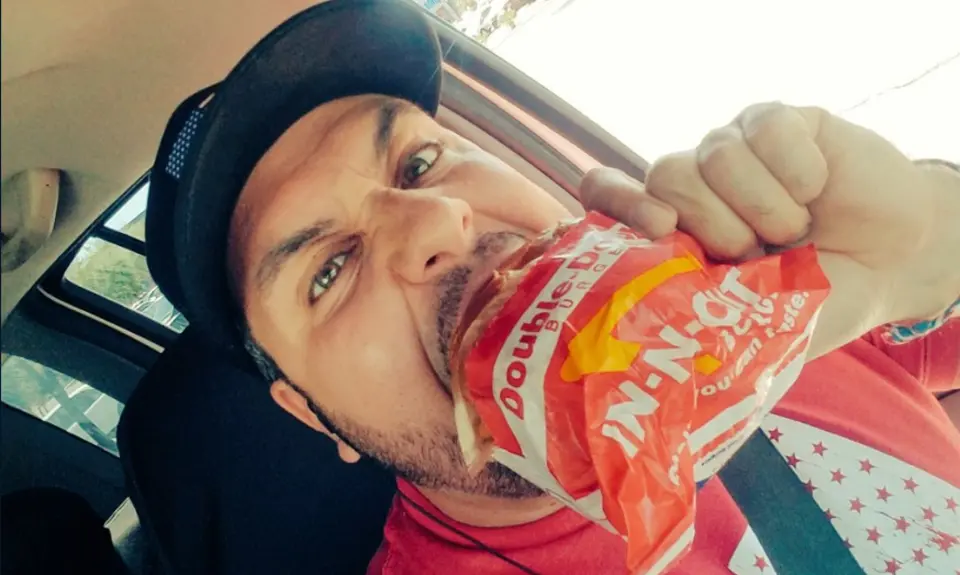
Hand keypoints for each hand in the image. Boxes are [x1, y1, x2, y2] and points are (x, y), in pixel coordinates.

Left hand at [581, 103, 959, 357]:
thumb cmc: (813, 300)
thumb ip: (704, 324)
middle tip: (756, 254)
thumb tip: (649, 340)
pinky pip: (766, 130)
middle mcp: (692, 184)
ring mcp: (731, 149)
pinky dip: (799, 170)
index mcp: (672, 233)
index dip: (617, 202)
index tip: (657, 228)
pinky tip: (818, 188)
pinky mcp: (775, 122)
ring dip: (765, 207)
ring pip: (715, 153)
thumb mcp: (755, 327)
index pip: (608, 194)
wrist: (889, 269)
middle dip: (716, 225)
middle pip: (666, 175)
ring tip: (794, 232)